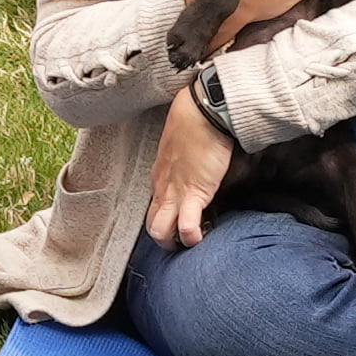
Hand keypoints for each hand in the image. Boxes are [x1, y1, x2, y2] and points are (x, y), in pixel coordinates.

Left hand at [142, 94, 235, 249]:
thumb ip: (185, 160)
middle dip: (165, 239)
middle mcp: (162, 187)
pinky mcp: (193, 194)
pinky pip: (185, 226)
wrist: (203, 112)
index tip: (179, 222)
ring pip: (160, 231)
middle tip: (182, 242)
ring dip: (173, 243)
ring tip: (189, 244)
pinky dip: (191, 237)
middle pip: (152, 225)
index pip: (155, 206)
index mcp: (160, 175)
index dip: (166, 219)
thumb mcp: (184, 146)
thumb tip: (196, 164)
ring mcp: (175, 192)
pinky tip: (200, 238)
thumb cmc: (196, 122)